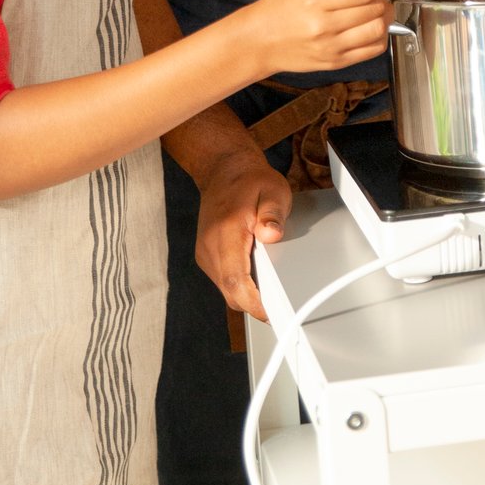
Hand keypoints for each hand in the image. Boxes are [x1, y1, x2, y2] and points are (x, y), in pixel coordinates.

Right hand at [195, 144, 292, 318]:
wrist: (224, 171)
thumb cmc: (250, 181)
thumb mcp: (273, 190)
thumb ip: (273, 214)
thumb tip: (272, 234)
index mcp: (226, 231)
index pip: (234, 279)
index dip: (252, 301)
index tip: (270, 313)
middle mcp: (210, 246)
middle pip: (229, 291)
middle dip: (253, 303)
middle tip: (279, 307)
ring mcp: (205, 252)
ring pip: (225, 288)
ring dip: (246, 294)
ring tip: (270, 290)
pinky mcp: (206, 255)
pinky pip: (222, 280)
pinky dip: (239, 284)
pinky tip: (255, 276)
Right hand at [246, 0, 398, 80]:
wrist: (260, 39)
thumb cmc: (282, 3)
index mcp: (316, 0)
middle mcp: (324, 26)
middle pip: (374, 8)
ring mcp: (332, 47)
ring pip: (378, 29)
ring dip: (385, 12)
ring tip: (374, 3)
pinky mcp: (337, 62)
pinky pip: (374, 49)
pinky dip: (381, 33)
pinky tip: (370, 22)